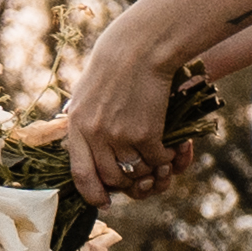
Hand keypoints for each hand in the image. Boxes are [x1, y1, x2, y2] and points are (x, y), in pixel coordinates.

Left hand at [58, 0, 187, 201]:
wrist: (139, 48)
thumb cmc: (114, 65)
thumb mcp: (85, 93)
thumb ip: (81, 120)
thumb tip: (78, 139)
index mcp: (77, 127)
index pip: (81, 174)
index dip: (93, 193)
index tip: (105, 202)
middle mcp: (96, 135)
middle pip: (113, 178)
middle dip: (131, 184)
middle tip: (145, 178)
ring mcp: (121, 136)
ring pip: (138, 172)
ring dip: (153, 171)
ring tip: (161, 161)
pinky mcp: (146, 132)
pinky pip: (159, 159)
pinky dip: (169, 158)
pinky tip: (174, 148)